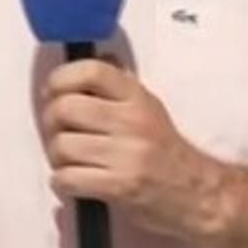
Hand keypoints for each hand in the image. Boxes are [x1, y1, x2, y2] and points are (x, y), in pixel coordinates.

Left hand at [40, 58, 228, 241]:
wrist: (196, 192)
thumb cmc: (164, 149)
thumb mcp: (148, 106)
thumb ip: (119, 83)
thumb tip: (96, 55)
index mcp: (136, 97)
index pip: (91, 71)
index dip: (61, 78)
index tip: (53, 92)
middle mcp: (132, 122)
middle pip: (65, 108)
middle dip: (50, 122)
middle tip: (58, 132)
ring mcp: (126, 155)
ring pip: (61, 146)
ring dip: (56, 157)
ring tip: (69, 161)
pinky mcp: (119, 187)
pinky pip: (67, 179)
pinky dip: (62, 182)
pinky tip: (73, 181)